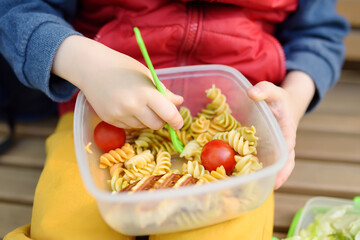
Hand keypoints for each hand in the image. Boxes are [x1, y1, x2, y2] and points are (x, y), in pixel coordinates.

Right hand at [52, 36, 183, 129]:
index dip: (176, 120)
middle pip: (157, 125)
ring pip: (143, 127)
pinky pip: (129, 126)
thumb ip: (163, 92)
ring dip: (146, 119)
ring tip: (138, 103)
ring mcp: (120, 115)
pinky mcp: (110, 120)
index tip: (179, 123)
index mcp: (145, 93)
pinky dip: (133, 120)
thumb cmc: (123, 68)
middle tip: (159, 110)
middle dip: (161, 120)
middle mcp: (132, 107)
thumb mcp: (147, 75)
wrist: (92, 67)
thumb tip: (179, 102)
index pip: (168, 114)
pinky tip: (126, 106)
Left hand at [247, 71, 314, 188]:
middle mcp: (281, 147)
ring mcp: (272, 151)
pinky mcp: (261, 152)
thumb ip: (265, 90)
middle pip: (282, 166)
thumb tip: (251, 93)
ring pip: (270, 167)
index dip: (284, 165)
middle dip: (275, 177)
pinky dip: (249, 171)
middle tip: (265, 189)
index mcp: (287, 134)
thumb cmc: (278, 101)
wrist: (280, 107)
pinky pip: (256, 163)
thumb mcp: (274, 92)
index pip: (288, 150)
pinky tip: (237, 178)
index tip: (277, 177)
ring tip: (248, 190)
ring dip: (261, 178)